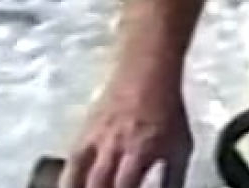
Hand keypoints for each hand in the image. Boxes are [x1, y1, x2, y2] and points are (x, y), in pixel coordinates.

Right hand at [60, 75, 191, 187]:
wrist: (148, 72)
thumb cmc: (168, 109)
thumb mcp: (180, 145)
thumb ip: (174, 177)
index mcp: (141, 150)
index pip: (126, 186)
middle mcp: (115, 146)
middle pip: (100, 184)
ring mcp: (97, 140)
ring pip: (81, 176)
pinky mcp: (85, 133)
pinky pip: (71, 163)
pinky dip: (67, 181)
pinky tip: (68, 187)